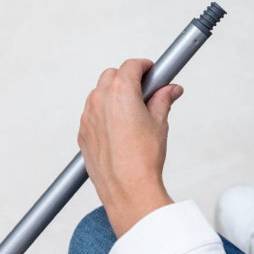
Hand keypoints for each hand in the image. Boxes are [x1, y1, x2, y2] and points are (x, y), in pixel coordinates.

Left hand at [78, 58, 183, 236]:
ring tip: (133, 111)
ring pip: (99, 93)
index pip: (131, 65)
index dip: (145, 66)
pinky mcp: (83, 133)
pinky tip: (120, 129)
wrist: (127, 188)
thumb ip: (163, 99)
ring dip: (113, 95)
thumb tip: (170, 90)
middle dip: (128, 78)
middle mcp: (100, 100)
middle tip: (145, 91)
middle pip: (112, 75)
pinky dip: (104, 113)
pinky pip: (92, 114)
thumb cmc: (142, 157)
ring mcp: (88, 117)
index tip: (153, 72)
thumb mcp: (160, 122)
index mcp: (120, 91)